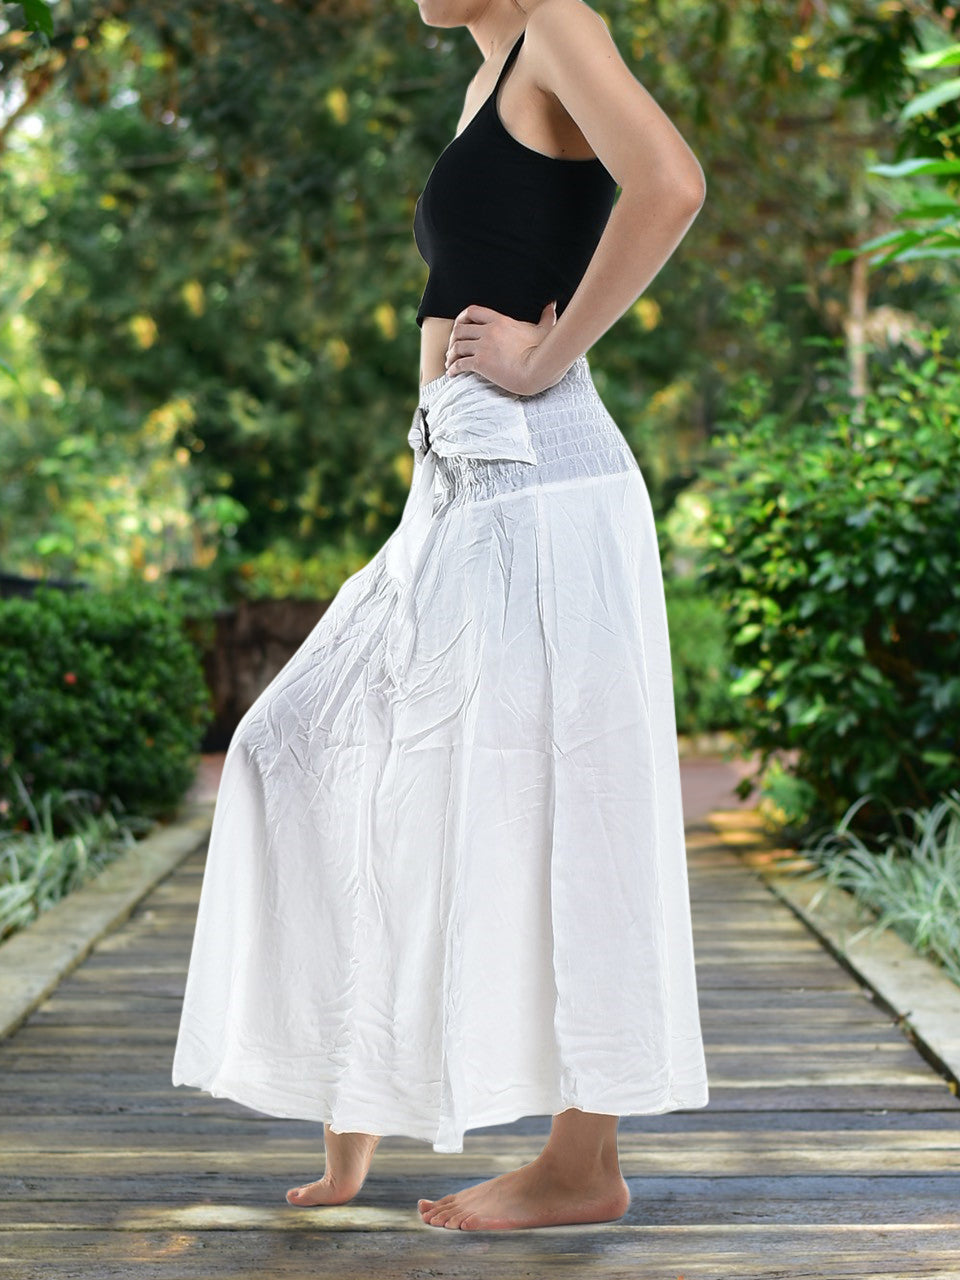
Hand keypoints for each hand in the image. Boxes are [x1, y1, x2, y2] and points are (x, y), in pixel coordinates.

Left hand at [444, 300, 561, 395]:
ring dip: (450, 354)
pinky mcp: (481, 364)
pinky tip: (452, 373)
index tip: (459, 326)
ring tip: (449, 362)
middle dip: (452, 339)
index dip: (461, 318)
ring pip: (457, 346)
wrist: (538, 369)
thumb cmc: (544, 351)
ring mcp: (484, 347)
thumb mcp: (544, 330)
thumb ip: (546, 316)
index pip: (472, 311)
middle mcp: (488, 331)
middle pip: (459, 329)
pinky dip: (453, 368)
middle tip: (452, 348)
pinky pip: (460, 364)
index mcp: (500, 321)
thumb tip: (553, 304)